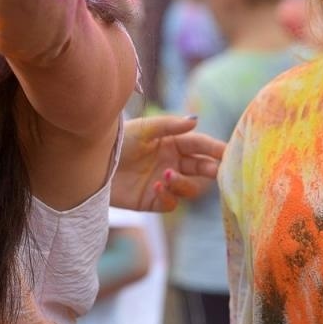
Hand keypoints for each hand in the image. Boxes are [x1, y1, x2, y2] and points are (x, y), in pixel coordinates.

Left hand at [111, 114, 225, 212]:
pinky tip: (157, 187)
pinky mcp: (152, 201)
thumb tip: (196, 120)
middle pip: (200, 169)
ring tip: (166, 175)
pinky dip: (168, 196)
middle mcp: (172, 163)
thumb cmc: (119, 140)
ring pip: (188, 189)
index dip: (215, 149)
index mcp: (173, 143)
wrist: (93, 162)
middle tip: (214, 170)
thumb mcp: (144, 128)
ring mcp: (163, 183)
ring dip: (182, 183)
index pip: (200, 146)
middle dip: (210, 169)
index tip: (229, 153)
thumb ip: (170, 125)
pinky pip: (170, 203)